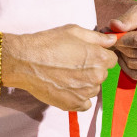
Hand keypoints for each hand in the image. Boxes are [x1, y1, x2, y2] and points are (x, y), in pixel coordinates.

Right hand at [1, 24, 117, 110]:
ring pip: (93, 88)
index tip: (86, 54)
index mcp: (100, 58)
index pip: (111, 59)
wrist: (24, 61)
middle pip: (102, 74)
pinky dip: (78, 98)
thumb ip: (97, 37)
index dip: (99, 55)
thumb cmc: (48, 43)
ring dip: (84, 84)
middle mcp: (97, 77)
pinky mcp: (73, 104)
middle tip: (72, 64)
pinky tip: (66, 88)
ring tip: (65, 75)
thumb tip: (112, 40)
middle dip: (92, 69)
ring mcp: (86, 92)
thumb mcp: (74, 31)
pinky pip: (84, 104)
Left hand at [107, 1, 136, 80]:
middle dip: (121, 47)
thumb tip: (113, 26)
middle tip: (116, 41)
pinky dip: (127, 67)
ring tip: (123, 47)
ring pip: (133, 65)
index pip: (136, 40)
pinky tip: (126, 57)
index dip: (119, 39)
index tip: (111, 36)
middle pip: (134, 54)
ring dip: (123, 56)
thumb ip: (128, 18)